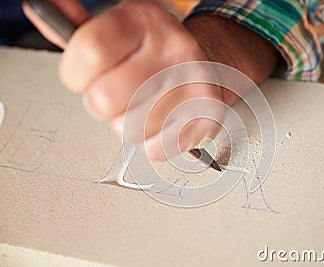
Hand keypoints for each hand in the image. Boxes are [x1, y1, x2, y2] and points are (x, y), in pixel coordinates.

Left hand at [23, 0, 223, 160]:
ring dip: (126, 124)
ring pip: (128, 129)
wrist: (205, 66)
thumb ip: (80, 29)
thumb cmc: (155, 52)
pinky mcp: (205, 118)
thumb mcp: (120, 29)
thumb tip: (42, 12)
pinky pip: (155, 148)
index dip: (73, 73)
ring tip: (140, 106)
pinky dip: (150, 141)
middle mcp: (174, 49)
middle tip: (114, 95)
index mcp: (144, 21)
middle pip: (104, 100)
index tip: (80, 76)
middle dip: (99, 104)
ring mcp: (193, 85)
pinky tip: (158, 122)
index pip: (88, 51)